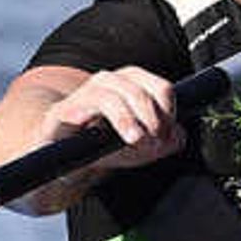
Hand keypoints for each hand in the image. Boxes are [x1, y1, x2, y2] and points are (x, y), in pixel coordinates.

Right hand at [43, 66, 183, 166]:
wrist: (60, 159)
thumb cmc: (100, 145)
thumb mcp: (138, 148)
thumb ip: (163, 143)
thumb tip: (180, 137)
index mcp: (131, 84)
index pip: (161, 87)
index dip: (170, 111)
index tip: (168, 134)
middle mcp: (111, 81)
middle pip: (144, 89)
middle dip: (155, 117)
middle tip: (156, 141)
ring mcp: (89, 90)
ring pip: (122, 92)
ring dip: (137, 118)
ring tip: (140, 140)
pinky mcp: (70, 105)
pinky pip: (99, 101)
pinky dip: (120, 118)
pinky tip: (125, 136)